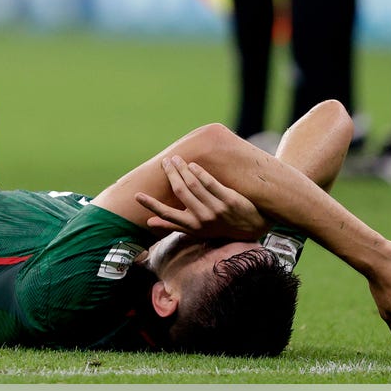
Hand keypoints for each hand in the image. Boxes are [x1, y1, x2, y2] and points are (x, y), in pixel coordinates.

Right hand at [134, 155, 270, 240]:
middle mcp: (203, 219)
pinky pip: (211, 183)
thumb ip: (174, 226)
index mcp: (192, 226)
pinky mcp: (229, 200)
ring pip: (194, 186)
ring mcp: (216, 209)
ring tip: (176, 158)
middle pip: (180, 192)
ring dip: (182, 170)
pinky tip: (193, 165)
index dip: (151, 205)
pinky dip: (200, 172)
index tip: (137, 196)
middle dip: (170, 175)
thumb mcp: (197, 231)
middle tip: (165, 162)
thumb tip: (150, 222)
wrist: (253, 227)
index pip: (167, 215)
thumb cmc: (221, 227)